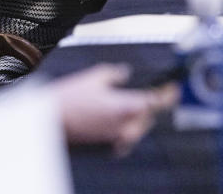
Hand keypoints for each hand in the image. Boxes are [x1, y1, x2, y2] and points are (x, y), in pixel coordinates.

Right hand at [51, 63, 178, 155]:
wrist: (51, 122)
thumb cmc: (69, 100)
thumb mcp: (94, 77)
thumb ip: (115, 74)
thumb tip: (126, 73)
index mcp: (128, 107)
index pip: (157, 101)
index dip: (168, 93)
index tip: (171, 88)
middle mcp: (128, 126)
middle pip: (148, 114)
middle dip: (145, 103)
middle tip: (133, 92)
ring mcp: (120, 140)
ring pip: (137, 126)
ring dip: (133, 116)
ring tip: (113, 105)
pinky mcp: (110, 149)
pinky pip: (125, 137)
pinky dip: (122, 128)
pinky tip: (105, 118)